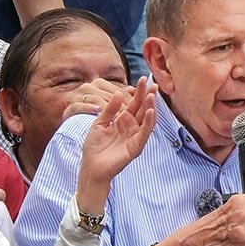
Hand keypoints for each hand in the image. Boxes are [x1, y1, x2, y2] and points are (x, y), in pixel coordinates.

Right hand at [62, 79, 134, 120]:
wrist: (72, 125)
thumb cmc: (93, 113)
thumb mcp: (108, 105)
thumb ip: (122, 97)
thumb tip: (135, 90)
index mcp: (99, 83)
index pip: (119, 91)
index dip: (131, 101)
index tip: (142, 110)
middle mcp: (89, 86)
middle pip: (109, 96)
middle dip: (122, 106)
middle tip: (134, 117)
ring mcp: (78, 96)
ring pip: (96, 99)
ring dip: (107, 107)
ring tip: (118, 117)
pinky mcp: (71, 106)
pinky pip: (80, 106)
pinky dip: (89, 108)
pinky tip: (97, 111)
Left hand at [75, 78, 156, 212]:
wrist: (91, 167)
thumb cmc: (94, 147)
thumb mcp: (99, 123)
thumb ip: (109, 109)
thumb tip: (120, 93)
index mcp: (123, 120)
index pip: (134, 103)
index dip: (139, 91)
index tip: (144, 78)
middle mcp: (132, 127)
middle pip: (142, 109)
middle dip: (148, 96)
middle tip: (153, 83)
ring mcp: (135, 137)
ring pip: (146, 120)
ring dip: (150, 107)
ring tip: (152, 95)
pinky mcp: (136, 147)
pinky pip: (144, 133)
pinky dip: (148, 122)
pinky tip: (150, 111)